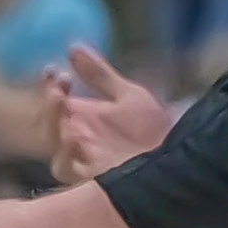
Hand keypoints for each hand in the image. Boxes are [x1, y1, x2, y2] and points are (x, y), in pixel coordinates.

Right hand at [48, 45, 173, 184]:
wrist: (179, 159)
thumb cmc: (154, 130)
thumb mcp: (128, 96)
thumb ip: (100, 75)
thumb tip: (73, 47)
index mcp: (83, 119)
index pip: (56, 101)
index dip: (49, 86)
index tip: (51, 70)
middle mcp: (77, 140)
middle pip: (48, 125)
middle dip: (48, 106)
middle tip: (58, 90)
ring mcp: (82, 161)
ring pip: (53, 149)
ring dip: (53, 127)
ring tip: (64, 107)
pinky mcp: (90, 180)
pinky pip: (66, 170)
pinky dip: (65, 153)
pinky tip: (75, 137)